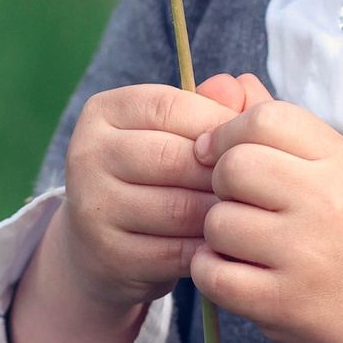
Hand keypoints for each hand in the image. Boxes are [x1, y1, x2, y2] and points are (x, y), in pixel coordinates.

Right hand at [51, 74, 256, 313]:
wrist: (104, 247)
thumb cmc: (155, 177)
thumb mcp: (176, 134)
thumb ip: (213, 106)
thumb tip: (243, 87)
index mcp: (103, 111)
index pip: (171, 106)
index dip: (219, 123)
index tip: (249, 143)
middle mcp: (87, 154)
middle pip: (174, 158)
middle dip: (223, 174)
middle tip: (255, 185)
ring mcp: (93, 206)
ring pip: (179, 208)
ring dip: (221, 213)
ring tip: (245, 213)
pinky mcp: (109, 255)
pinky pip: (177, 251)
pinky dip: (209, 249)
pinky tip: (225, 244)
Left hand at [188, 77, 342, 342]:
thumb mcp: (332, 168)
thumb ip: (276, 123)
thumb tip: (217, 83)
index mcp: (341, 162)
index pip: (264, 119)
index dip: (229, 132)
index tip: (223, 153)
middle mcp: (326, 204)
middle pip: (233, 167)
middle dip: (220, 183)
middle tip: (240, 202)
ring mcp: (304, 256)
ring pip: (216, 222)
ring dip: (217, 233)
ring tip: (246, 242)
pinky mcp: (280, 302)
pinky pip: (210, 272)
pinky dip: (211, 271)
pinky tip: (237, 270)